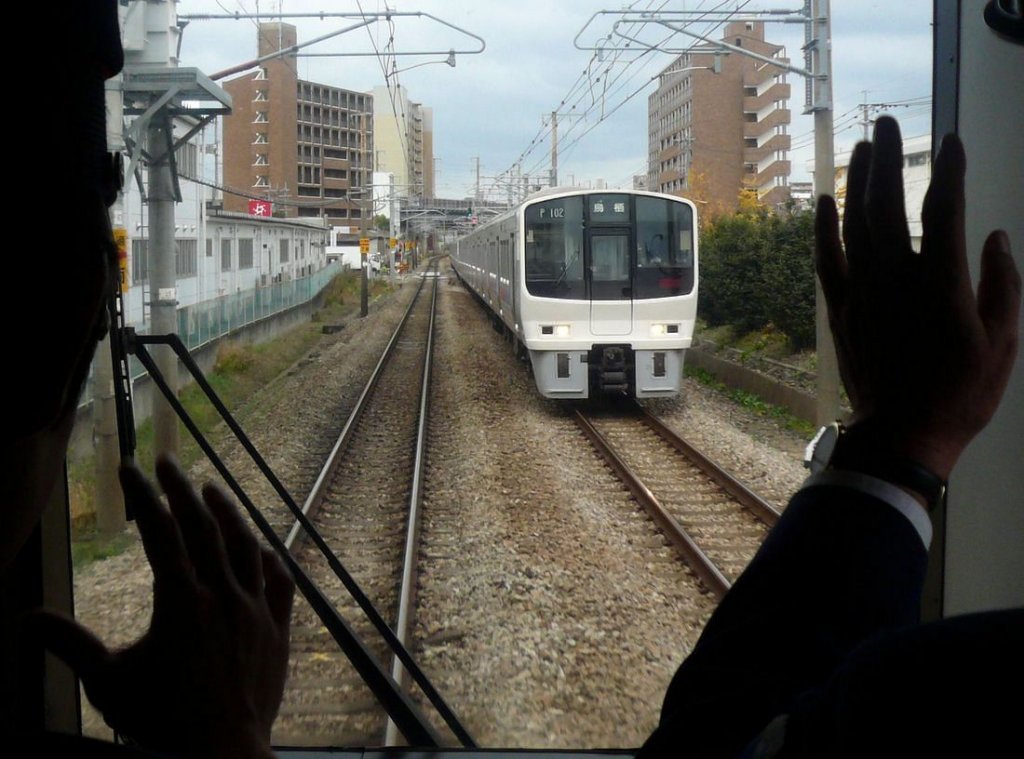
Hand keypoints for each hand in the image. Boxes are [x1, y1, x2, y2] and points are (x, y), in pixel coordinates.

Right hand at [28, 456, 294, 756]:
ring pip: (245, 545)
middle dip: (181, 490)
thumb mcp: (107, 682)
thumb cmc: (161, 721)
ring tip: (211, 488)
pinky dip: (268, 556)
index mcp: (181, 600)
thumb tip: (22, 620)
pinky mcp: (277, 628)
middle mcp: (222, 595)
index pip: (160, 531)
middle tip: (166, 463)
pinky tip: (261, 545)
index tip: (130, 468)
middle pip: (203, 527)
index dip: (143, 495)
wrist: (220, 754)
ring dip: (227, 512)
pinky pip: (280, 580)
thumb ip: (69, 645)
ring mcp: (255, 609)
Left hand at [815, 116, 1020, 478]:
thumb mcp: (1003, 343)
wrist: (902, 434)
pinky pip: (827, 259)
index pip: (945, 213)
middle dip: (886, 160)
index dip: (949, 173)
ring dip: (856, 183)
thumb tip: (996, 237)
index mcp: (942, 285)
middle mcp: (895, 281)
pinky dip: (824, 228)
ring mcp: (862, 294)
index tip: (952, 142)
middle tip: (885, 124)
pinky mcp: (841, 310)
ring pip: (853, 226)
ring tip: (861, 149)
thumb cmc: (960, 394)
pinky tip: (825, 202)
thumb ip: (1003, 284)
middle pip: (886, 207)